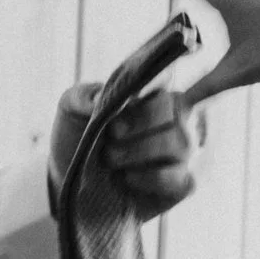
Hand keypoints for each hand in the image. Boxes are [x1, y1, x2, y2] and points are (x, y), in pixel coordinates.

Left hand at [50, 82, 198, 220]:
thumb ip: (83, 97)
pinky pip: (181, 178)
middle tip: (113, 132)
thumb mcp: (72, 111)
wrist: (74, 183)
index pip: (167, 75)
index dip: (157, 79)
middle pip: (178, 108)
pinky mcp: (186, 182)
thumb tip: (98, 100)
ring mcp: (187, 150)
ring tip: (110, 158)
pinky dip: (150, 178)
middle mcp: (179, 115)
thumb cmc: (81, 138)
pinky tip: (128, 177)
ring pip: (180, 143)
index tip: (134, 92)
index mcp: (155, 90)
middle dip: (142, 121)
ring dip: (140, 151)